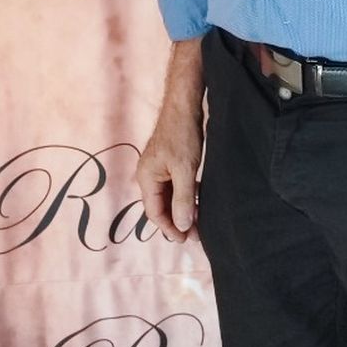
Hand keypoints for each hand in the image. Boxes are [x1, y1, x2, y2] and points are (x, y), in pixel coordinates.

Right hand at [135, 37, 206, 242]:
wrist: (184, 106)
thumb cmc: (182, 135)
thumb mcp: (185, 170)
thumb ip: (183, 199)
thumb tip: (182, 225)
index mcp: (146, 178)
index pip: (155, 212)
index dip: (170, 228)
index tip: (185, 240)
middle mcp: (149, 175)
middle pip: (162, 207)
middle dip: (178, 222)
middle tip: (197, 236)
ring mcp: (159, 169)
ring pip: (171, 197)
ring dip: (184, 210)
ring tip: (200, 223)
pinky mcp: (171, 163)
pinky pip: (177, 186)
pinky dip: (188, 197)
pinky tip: (200, 202)